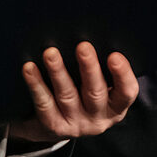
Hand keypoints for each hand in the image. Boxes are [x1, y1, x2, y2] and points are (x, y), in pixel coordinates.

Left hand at [10, 42, 136, 142]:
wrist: (53, 125)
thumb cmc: (81, 94)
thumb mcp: (97, 86)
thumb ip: (100, 68)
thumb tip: (91, 30)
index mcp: (115, 106)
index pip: (126, 92)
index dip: (122, 75)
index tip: (114, 55)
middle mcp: (99, 118)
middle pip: (95, 92)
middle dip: (89, 68)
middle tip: (83, 46)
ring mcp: (76, 125)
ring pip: (67, 96)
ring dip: (58, 72)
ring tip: (51, 53)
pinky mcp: (54, 126)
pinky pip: (44, 103)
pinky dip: (36, 84)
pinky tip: (29, 68)